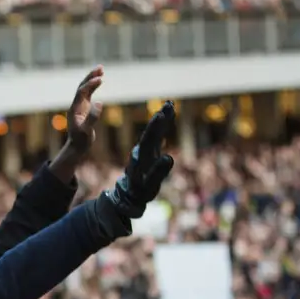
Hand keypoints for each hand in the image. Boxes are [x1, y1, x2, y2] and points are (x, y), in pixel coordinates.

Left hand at [66, 66, 103, 151]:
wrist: (77, 147)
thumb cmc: (81, 140)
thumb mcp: (87, 130)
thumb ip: (92, 117)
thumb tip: (99, 103)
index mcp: (75, 109)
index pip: (81, 92)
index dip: (90, 85)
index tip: (100, 79)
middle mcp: (76, 105)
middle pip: (82, 87)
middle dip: (90, 77)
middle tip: (100, 67)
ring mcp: (80, 106)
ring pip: (85, 89)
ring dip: (92, 79)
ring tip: (101, 70)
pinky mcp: (84, 109)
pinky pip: (88, 94)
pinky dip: (93, 87)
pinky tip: (100, 82)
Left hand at [107, 101, 174, 217]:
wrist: (129, 194)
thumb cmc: (140, 191)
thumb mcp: (149, 185)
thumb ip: (157, 172)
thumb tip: (169, 157)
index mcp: (142, 157)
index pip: (150, 139)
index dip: (156, 127)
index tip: (162, 113)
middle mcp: (143, 151)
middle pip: (152, 132)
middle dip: (161, 119)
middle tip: (170, 104)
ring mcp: (146, 152)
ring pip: (154, 133)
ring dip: (162, 120)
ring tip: (170, 106)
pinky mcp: (149, 153)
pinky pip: (156, 137)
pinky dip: (161, 127)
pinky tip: (166, 118)